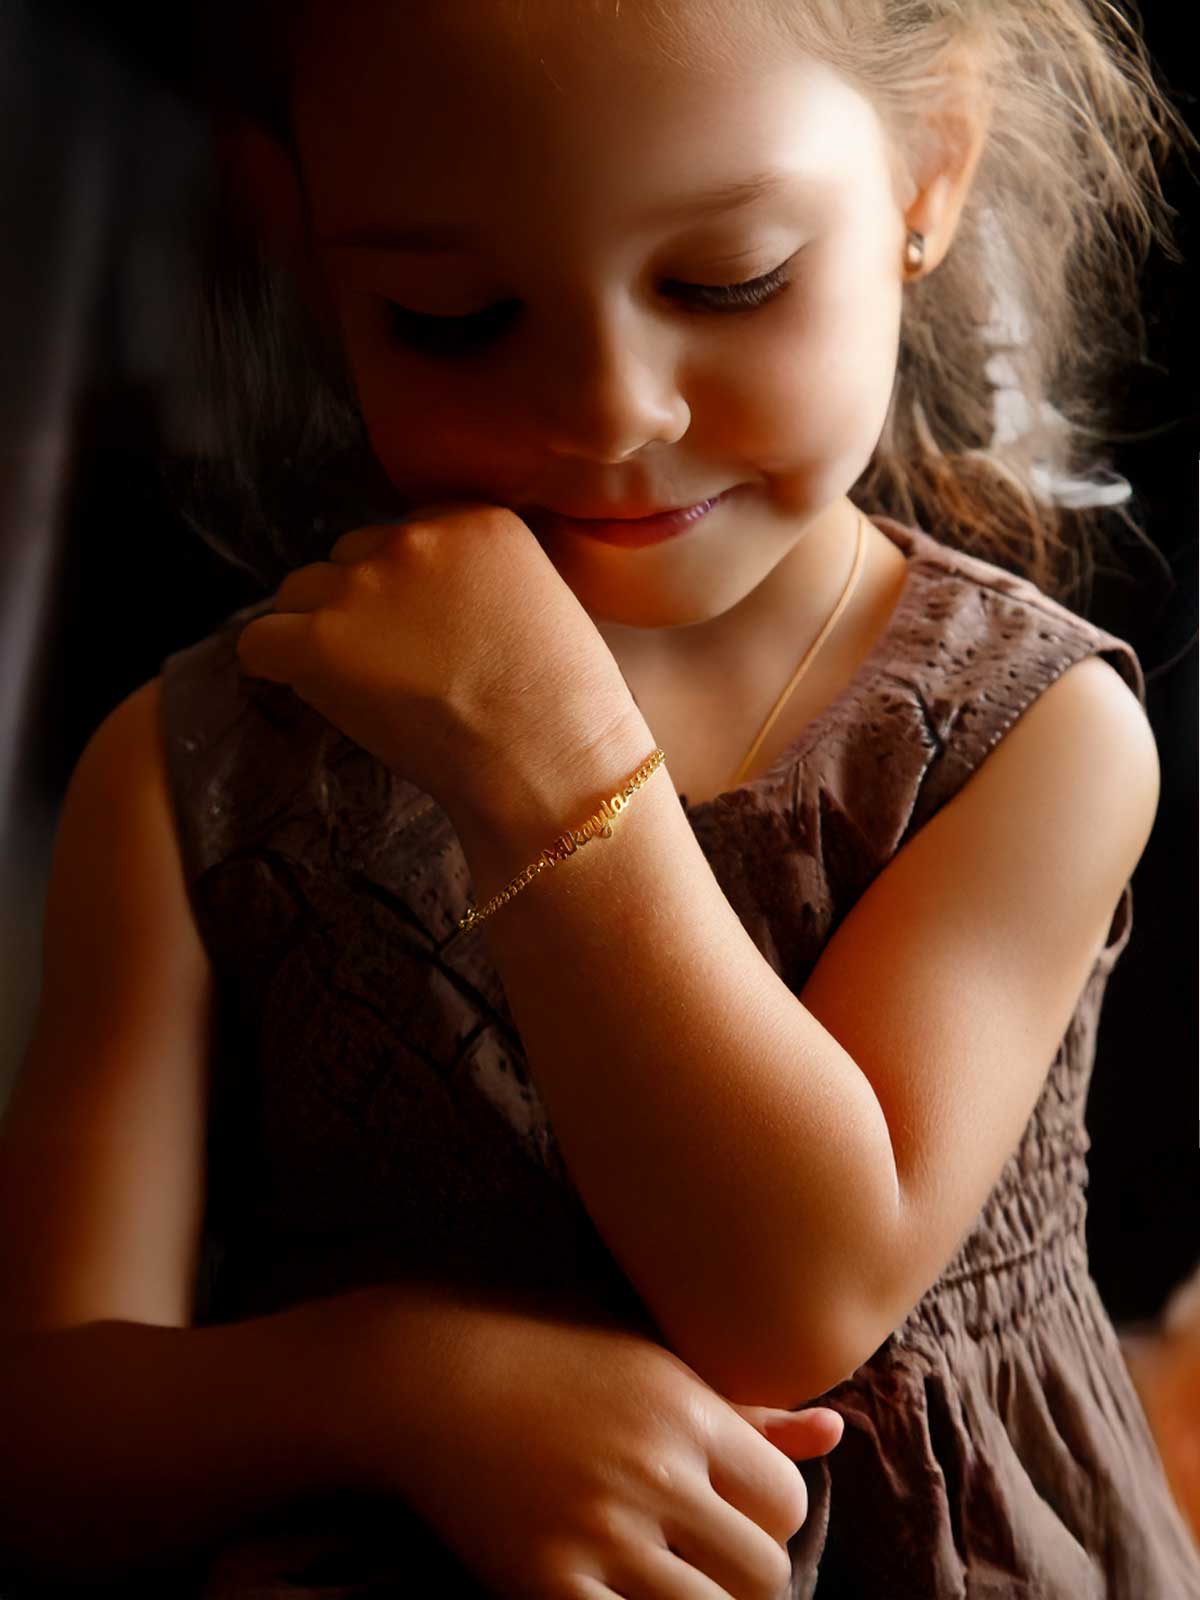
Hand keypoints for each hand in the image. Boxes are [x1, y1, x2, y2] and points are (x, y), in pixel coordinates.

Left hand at [234, 502, 634, 821]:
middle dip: (361, 607)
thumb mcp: (538, 605)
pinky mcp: (322, 640)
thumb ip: (476, 582)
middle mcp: (414, 538)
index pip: (403, 536)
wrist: (551, 763)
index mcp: (475, 521)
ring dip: (318, 634)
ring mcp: (364, 586)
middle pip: (348, 558)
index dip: (407, 590)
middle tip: (398, 668)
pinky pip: (260, 642)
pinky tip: (319, 696)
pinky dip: (276, 670)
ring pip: (299, 594)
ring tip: (366, 689)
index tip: (427, 634)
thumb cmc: (563, 710)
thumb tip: (416, 607)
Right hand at [362, 1282, 842, 1599]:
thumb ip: (745, 1411)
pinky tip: (618, 1598)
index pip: (785, 1503)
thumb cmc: (547, 1354)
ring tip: (667, 1587)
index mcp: (685, 1408)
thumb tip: (835, 1435)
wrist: (426, 1371)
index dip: (767, 1522)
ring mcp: (598, 1529)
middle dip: (742, 1579)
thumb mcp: (651, 1364)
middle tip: (699, 1564)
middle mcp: (652, 1468)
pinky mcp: (543, 1582)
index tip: (726, 1516)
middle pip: (762, 1574)